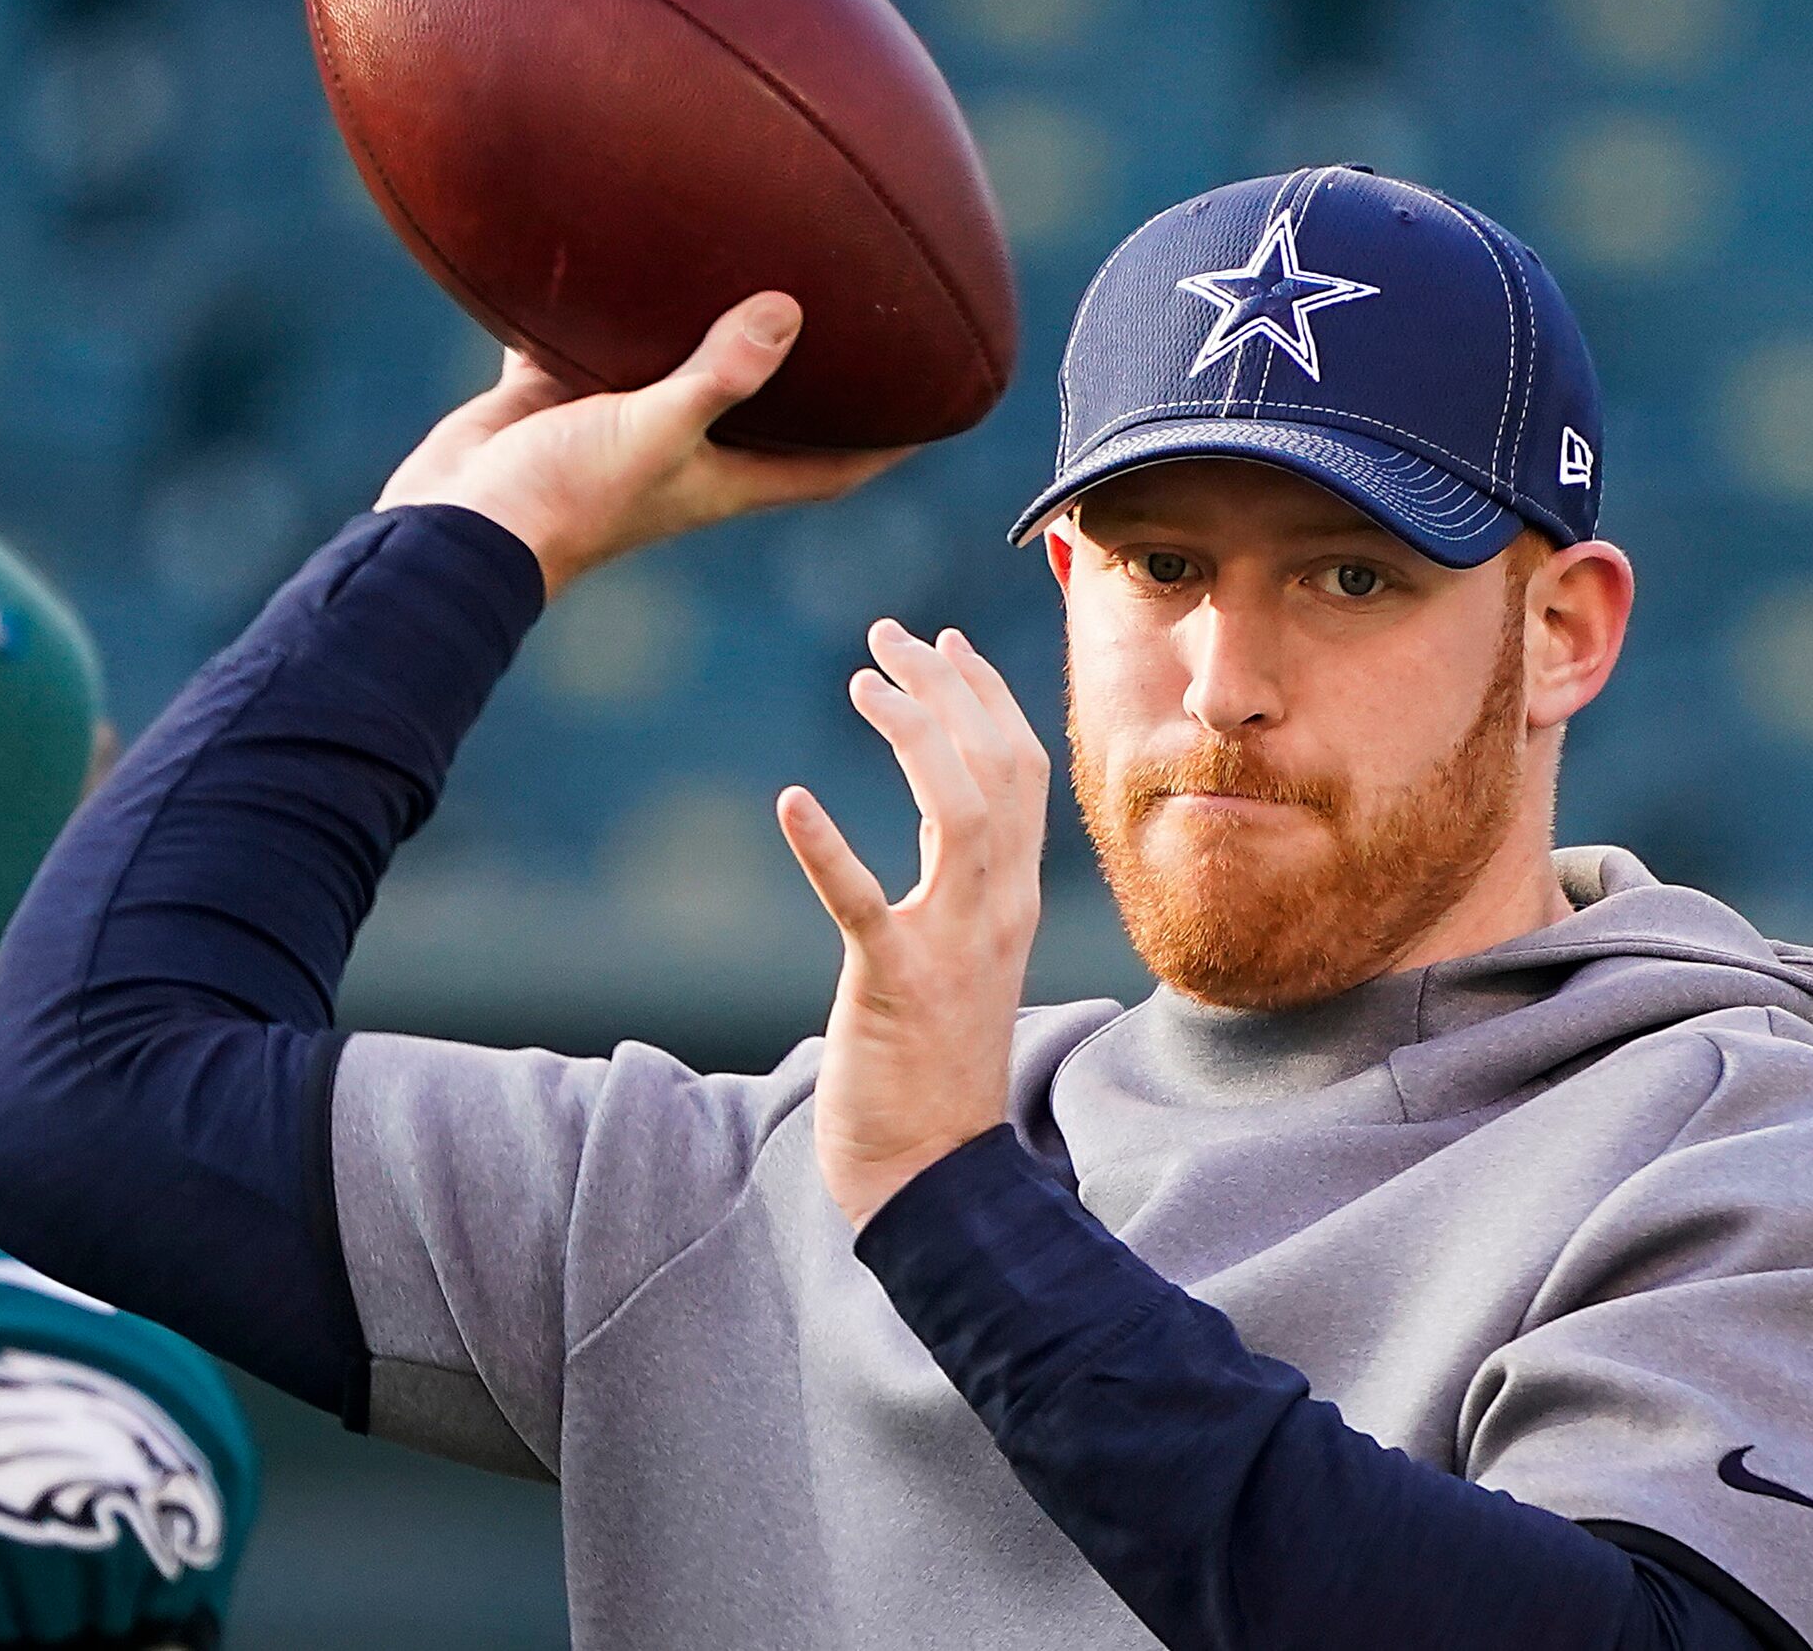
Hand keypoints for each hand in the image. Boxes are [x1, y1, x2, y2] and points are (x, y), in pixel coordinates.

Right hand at [375, 294, 907, 594]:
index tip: (944, 403)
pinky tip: (615, 235)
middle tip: (855, 300)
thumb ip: (719, 376)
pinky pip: (591, 331)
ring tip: (745, 247)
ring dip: (706, 320)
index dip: (890, 444)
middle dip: (808, 367)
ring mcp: (619, 421)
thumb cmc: (560, 501)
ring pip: (678, 361)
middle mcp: (683, 451)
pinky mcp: (557, 392)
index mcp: (725, 479)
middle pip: (767, 408)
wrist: (448, 529)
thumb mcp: (652, 433)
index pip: (834, 469)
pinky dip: (603, 294)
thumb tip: (790, 312)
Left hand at [779, 620, 1051, 1229]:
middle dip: (949, 688)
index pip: (1021, 772)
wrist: (938, 1177)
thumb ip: (966, 891)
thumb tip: (955, 824)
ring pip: (961, 810)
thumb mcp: (966, 959)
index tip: (944, 641)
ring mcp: (955, 948)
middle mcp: (1000, 911)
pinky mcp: (895, 987)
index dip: (987, 696)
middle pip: (998, 769)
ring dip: (915, 734)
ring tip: (864, 679)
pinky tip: (791, 801)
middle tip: (888, 635)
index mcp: (1014, 901)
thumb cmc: (937, 1068)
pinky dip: (829, 849)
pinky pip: (865, 905)